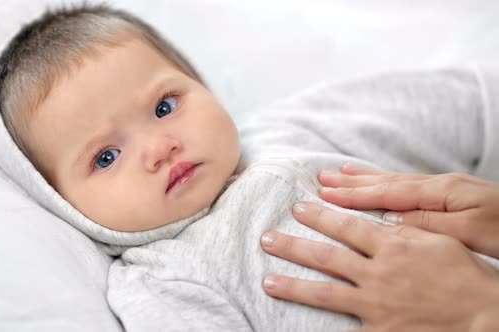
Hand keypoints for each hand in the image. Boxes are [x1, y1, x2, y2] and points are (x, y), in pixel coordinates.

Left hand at [261, 202, 498, 331]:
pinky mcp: (380, 331)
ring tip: (267, 282)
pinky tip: (298, 328)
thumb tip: (375, 218)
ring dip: (293, 286)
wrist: (483, 314)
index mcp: (392, 246)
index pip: (346, 226)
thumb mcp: (435, 239)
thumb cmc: (463, 273)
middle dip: (292, 247)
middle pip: (325, 257)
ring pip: (325, 293)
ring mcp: (376, 304)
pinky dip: (322, 329)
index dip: (319, 216)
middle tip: (267, 239)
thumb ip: (401, 229)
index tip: (297, 208)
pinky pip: (345, 331)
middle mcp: (378, 273)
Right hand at [318, 164, 498, 257]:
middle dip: (352, 181)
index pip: (388, 192)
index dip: (355, 194)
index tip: (326, 194)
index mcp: (442, 192)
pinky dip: (386, 181)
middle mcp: (440, 185)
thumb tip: (391, 220)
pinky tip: (379, 180)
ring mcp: (446, 188)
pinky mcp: (451, 195)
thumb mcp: (472, 233)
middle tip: (322, 178)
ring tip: (340, 172)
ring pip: (395, 180)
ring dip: (365, 178)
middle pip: (387, 181)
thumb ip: (430, 224)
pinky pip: (409, 184)